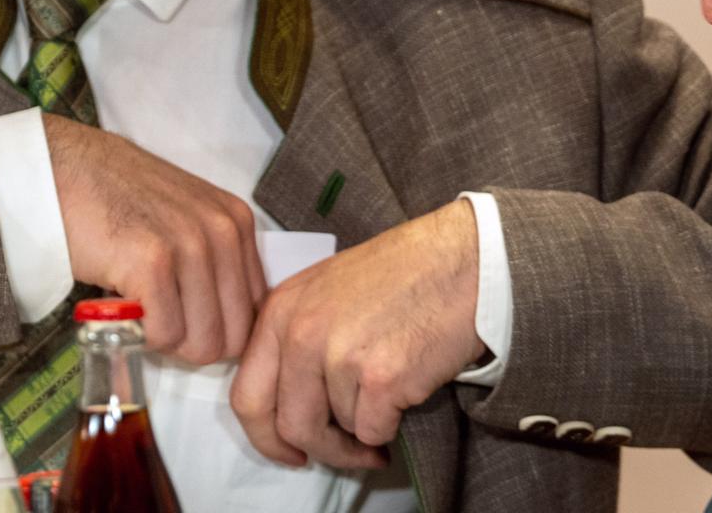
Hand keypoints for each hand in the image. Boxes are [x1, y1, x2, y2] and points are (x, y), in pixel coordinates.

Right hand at [44, 114, 266, 364]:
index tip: (185, 324)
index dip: (219, 329)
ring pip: (201, 342)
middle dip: (194, 344)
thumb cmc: (114, 198)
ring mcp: (191, 246)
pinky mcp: (153, 262)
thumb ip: (211, 262)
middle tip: (158, 326)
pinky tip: (123, 309)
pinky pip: (164, 334)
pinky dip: (141, 337)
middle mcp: (224, 232)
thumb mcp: (183, 218)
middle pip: (233, 335)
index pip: (255, 310)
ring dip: (166, 342)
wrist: (61, 169)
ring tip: (139, 315)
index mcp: (237, 223)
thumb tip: (222, 325)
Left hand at [230, 199, 485, 469]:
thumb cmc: (407, 270)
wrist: (465, 258)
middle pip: (289, 425)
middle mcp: (301, 333)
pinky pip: (374, 430)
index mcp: (281, 310)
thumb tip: (292, 398)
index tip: (290, 449)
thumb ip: (297, 335)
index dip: (267, 436)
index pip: (247, 396)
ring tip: (390, 402)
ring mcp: (340, 356)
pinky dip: (391, 425)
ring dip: (363, 428)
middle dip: (320, 449)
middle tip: (346, 452)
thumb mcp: (328, 288)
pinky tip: (408, 393)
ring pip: (337, 430)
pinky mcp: (381, 378)